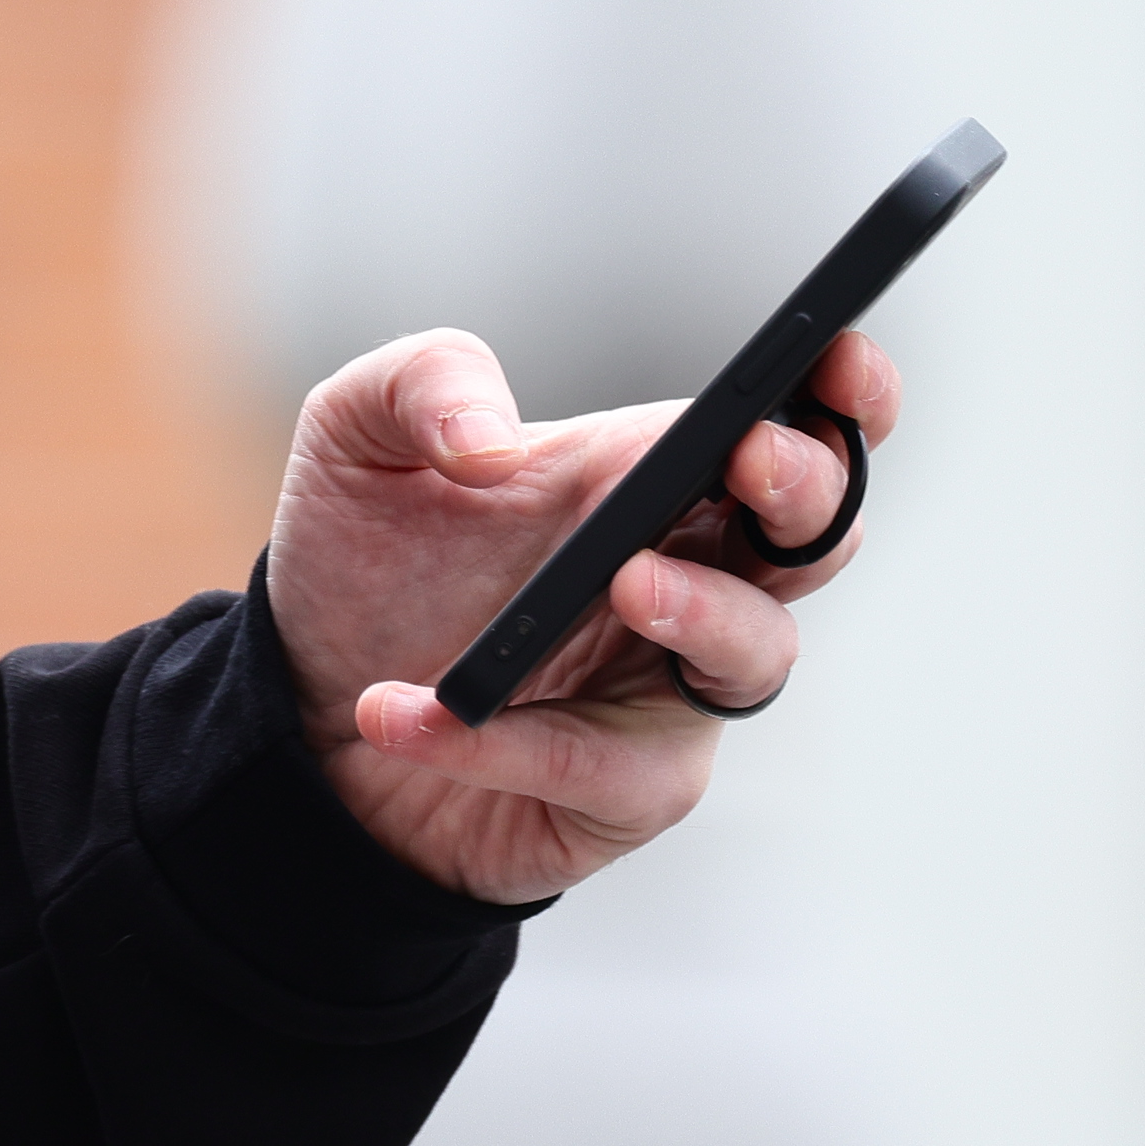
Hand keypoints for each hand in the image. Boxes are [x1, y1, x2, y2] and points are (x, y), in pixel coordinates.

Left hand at [262, 326, 900, 902]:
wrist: (302, 712)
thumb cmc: (368, 564)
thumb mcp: (356, 436)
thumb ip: (420, 383)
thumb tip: (488, 439)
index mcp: (651, 478)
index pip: (788, 427)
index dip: (842, 392)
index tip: (840, 353)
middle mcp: (689, 578)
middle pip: (815, 538)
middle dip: (808, 492)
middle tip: (749, 462)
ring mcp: (667, 691)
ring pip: (755, 657)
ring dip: (703, 613)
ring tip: (621, 583)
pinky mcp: (621, 792)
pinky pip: (599, 768)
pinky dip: (503, 742)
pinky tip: (406, 712)